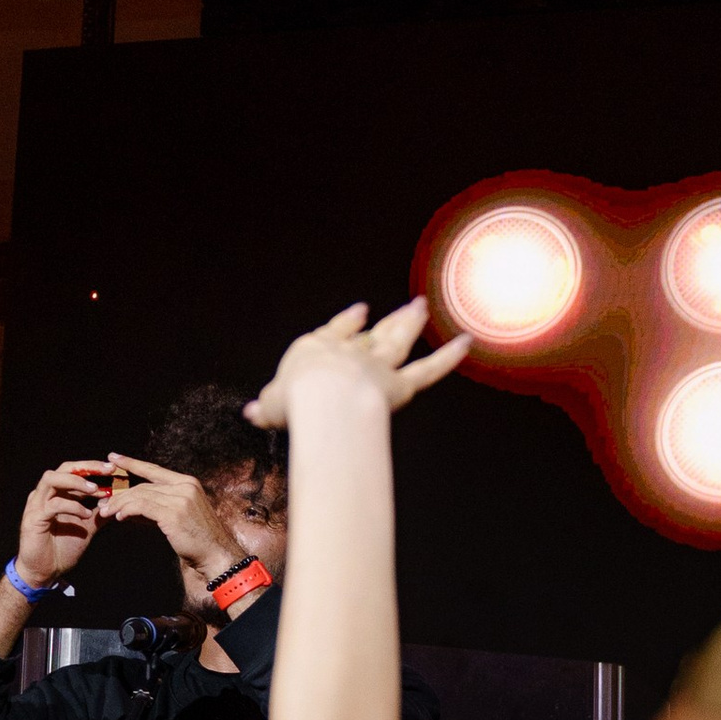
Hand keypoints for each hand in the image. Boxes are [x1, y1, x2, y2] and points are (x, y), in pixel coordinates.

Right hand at [11, 456, 113, 588]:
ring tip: (95, 489)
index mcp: (58, 493)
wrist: (46, 570)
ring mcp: (36, 504)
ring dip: (76, 482)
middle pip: (64, 468)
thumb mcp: (88, 527)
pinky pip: (53, 504)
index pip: (75, 471)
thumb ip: (100, 514)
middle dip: (87, 467)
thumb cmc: (63, 548)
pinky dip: (71, 506)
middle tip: (108, 470)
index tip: (115, 469)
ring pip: (52, 479)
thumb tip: (119, 503)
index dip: (94, 467)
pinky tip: (85, 514)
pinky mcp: (34, 518)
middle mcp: (45, 494)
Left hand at [100, 456, 254, 592]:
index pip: (154, 470)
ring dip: (120, 504)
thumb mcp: (180, 515)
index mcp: (188, 483)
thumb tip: (130, 507)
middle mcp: (184, 486)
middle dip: (120, 494)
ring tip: (107, 512)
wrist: (216, 554)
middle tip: (104, 502)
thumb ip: (157, 507)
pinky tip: (119, 517)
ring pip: (140, 495)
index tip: (114, 458)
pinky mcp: (173, 513)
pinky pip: (142, 507)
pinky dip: (127, 510)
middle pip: (143, 485)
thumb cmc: (199, 539)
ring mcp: (180, 498)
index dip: (132, 463)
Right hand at [245, 298, 470, 431]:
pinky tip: (468, 342)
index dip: (347, 324)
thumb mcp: (272, 406)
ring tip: (423, 307)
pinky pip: (430, 369)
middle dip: (390, 320)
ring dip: (412, 323)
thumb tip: (252, 412)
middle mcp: (350, 352)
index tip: (360, 314)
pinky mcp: (400, 385)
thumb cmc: (294, 404)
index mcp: (316, 349)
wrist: (323, 401)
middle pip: (373, 333)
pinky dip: (450, 356)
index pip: (334, 333)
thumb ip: (267, 408)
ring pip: (399, 341)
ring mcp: (377, 365)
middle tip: (409, 307)